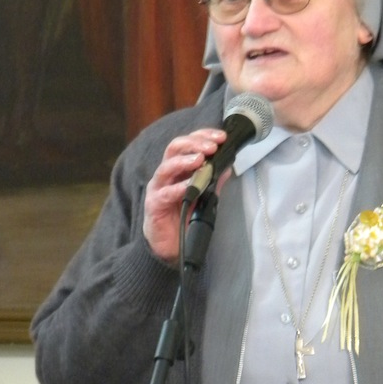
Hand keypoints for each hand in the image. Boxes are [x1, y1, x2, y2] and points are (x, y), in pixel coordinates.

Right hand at [142, 128, 227, 262]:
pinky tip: (190, 186)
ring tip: (200, 159)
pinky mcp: (155, 204)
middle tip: (212, 146)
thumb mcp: (204, 197)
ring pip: (167, 166)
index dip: (203, 136)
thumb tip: (228, 166)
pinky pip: (166, 193)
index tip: (221, 137)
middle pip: (175, 148)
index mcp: (178, 169)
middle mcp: (166, 174)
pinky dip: (179, 188)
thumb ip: (213, 181)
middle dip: (194, 143)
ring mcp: (158, 188)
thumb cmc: (183, 218)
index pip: (188, 144)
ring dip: (185, 161)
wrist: (170, 247)